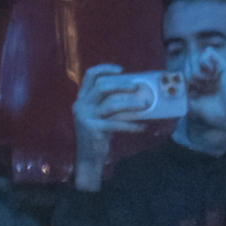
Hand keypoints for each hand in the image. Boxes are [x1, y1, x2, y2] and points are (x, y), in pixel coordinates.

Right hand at [71, 62, 152, 189]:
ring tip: (144, 104)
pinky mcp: (94, 129)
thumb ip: (108, 102)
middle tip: (137, 87)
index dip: (105, 69)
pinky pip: (116, 123)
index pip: (90, 76)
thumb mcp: (99, 115)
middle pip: (102, 86)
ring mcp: (86, 117)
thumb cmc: (98, 133)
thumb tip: (133, 91)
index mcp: (82, 98)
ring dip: (130, 103)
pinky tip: (142, 127)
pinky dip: (131, 125)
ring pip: (111, 104)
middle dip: (121, 84)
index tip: (121, 70)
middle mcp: (81, 105)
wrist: (88, 157)